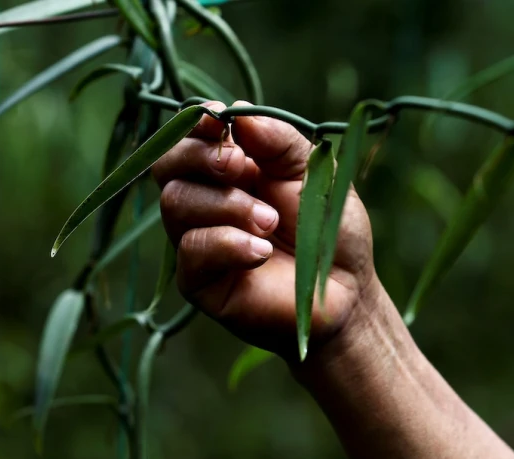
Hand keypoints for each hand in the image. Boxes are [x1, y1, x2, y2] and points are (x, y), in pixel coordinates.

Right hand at [153, 101, 379, 358]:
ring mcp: (199, 240)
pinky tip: (261, 252)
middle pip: (167, 165)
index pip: (190, 137)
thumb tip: (235, 111)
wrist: (346, 291)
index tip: (218, 119)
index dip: (197, 124)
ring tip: (270, 223)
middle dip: (200, 157)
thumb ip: (278, 140)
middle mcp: (206, 201)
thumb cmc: (330, 229)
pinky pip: (191, 249)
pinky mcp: (198, 281)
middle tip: (240, 166)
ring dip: (227, 206)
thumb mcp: (313, 171)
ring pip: (176, 203)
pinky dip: (227, 243)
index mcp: (230, 169)